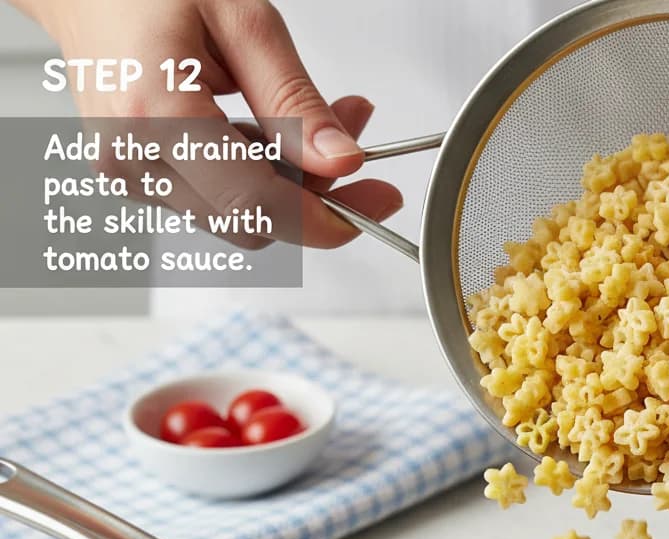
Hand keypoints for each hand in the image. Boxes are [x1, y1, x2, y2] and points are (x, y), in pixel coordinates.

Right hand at [23, 0, 401, 247]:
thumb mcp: (243, 21)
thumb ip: (294, 100)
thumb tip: (342, 161)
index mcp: (157, 111)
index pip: (255, 202)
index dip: (325, 218)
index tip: (373, 204)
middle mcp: (134, 157)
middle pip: (252, 222)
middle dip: (312, 195)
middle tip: (352, 144)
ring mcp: (131, 175)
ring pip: (238, 217)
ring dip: (286, 184)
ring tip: (306, 123)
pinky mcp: (139, 180)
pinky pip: (215, 201)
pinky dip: (254, 178)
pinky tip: (260, 131)